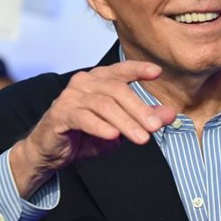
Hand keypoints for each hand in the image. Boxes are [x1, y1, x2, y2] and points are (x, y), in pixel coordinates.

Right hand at [10, 61, 175, 197]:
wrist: (50, 152)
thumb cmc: (85, 134)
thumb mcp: (120, 128)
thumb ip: (143, 119)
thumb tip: (170, 114)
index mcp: (98, 80)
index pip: (121, 70)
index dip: (138, 69)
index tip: (157, 72)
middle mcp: (84, 82)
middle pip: (116, 89)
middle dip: (139, 108)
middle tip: (155, 126)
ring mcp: (70, 97)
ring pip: (103, 104)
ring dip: (125, 121)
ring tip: (141, 138)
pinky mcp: (60, 114)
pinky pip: (83, 117)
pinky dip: (100, 127)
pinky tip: (113, 136)